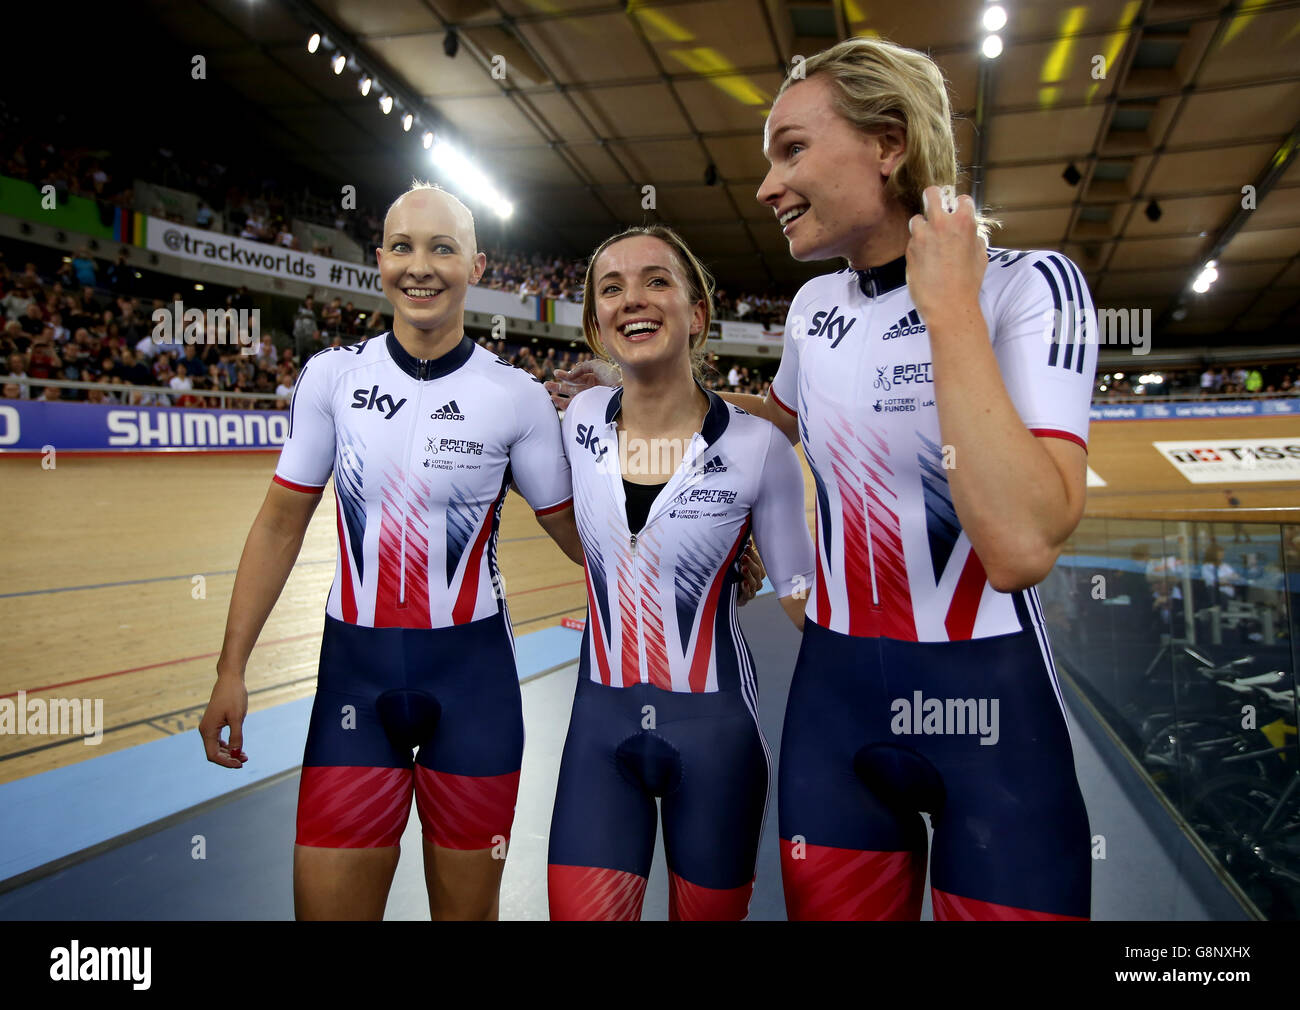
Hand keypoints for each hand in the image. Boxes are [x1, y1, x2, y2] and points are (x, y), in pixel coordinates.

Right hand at [198, 672, 248, 768]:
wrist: (230, 679)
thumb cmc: (234, 696)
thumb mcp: (237, 718)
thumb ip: (236, 737)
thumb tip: (236, 754)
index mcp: (208, 730)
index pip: (213, 755)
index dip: (226, 762)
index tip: (240, 764)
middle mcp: (205, 730)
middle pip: (214, 752)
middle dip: (229, 758)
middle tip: (245, 760)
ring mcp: (209, 726)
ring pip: (216, 747)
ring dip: (229, 753)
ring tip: (245, 755)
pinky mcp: (214, 722)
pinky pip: (219, 739)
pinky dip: (228, 745)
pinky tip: (238, 747)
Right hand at [543, 358, 620, 410]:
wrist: (622, 390)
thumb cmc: (612, 376)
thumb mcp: (596, 365)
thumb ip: (581, 367)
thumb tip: (569, 374)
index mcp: (592, 378)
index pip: (576, 377)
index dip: (565, 375)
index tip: (556, 373)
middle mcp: (589, 389)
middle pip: (570, 388)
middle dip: (558, 386)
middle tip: (546, 385)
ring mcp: (588, 398)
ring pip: (570, 397)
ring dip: (558, 395)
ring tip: (548, 393)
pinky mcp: (588, 406)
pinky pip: (573, 406)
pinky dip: (564, 404)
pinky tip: (555, 400)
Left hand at [737, 539, 765, 605]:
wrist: (727, 594)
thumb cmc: (733, 576)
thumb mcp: (736, 564)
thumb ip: (741, 554)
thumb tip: (746, 540)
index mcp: (757, 571)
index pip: (758, 561)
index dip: (753, 554)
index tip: (746, 546)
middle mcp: (757, 580)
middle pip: (758, 571)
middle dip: (751, 563)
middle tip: (743, 556)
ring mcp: (753, 590)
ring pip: (755, 582)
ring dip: (748, 574)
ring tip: (742, 568)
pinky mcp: (746, 599)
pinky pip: (748, 594)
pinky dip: (746, 588)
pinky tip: (742, 583)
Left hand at [904, 186, 987, 331]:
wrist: (948, 305)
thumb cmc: (968, 283)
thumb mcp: (981, 256)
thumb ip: (975, 237)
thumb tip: (971, 232)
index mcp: (963, 222)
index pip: (961, 198)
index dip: (960, 206)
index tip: (957, 212)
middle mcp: (941, 224)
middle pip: (931, 193)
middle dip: (934, 198)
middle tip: (936, 207)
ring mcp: (922, 235)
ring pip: (917, 218)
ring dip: (922, 226)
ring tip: (929, 241)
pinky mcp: (910, 249)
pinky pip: (912, 240)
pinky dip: (917, 246)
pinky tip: (925, 259)